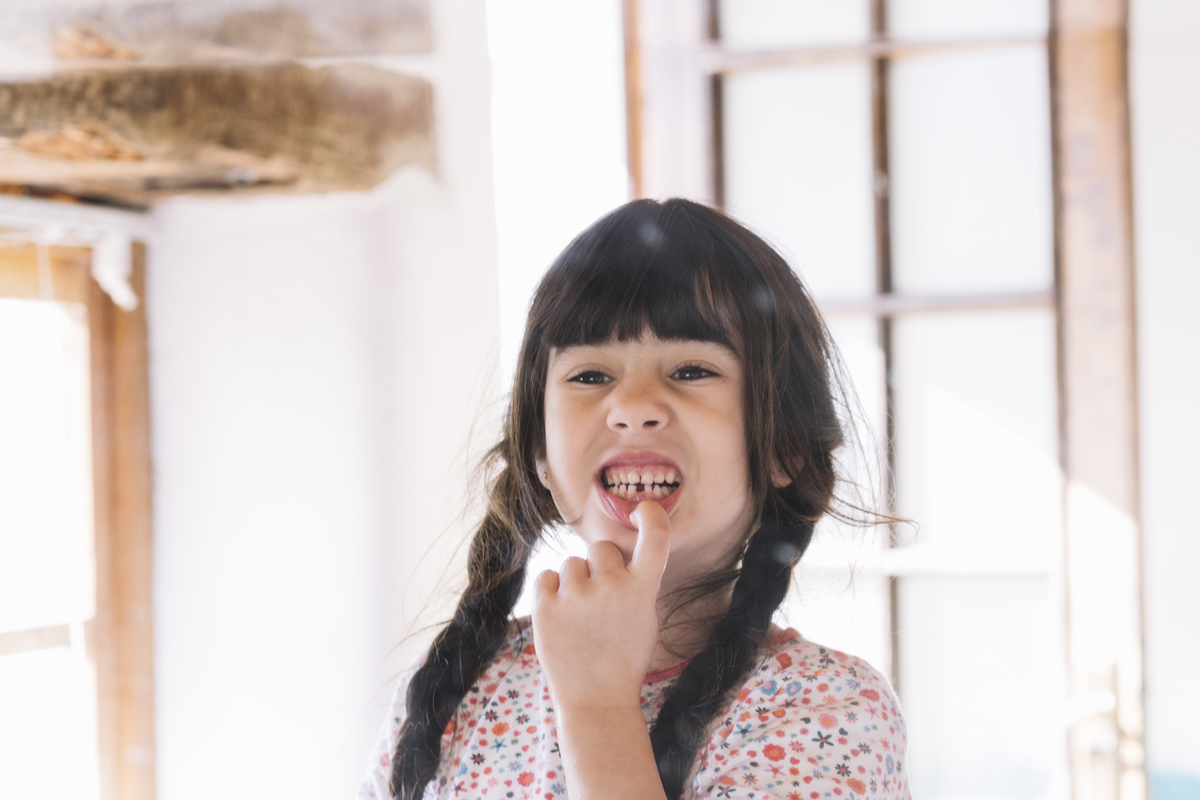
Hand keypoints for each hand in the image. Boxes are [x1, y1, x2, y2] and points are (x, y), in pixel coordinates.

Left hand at [531, 501, 671, 712]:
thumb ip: (634, 583)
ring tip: (580, 616)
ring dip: (574, 582)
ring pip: (572, 562)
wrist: (596, 702)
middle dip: (600, 567)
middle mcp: (611, 586)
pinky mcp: (545, 605)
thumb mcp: (644, 618)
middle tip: (600, 601)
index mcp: (642, 590)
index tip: (642, 509)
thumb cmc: (623, 660)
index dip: (650, 516)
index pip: (656, 537)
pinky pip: (546, 576)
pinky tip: (561, 616)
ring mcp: (576, 595)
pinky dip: (551, 591)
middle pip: (601, 548)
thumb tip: (615, 553)